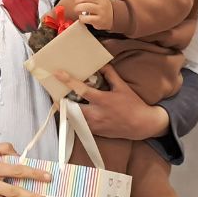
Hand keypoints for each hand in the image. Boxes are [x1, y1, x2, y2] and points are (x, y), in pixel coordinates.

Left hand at [53, 66, 169, 140]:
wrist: (141, 125)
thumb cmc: (133, 105)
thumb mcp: (122, 87)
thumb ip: (110, 74)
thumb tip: (101, 64)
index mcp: (102, 100)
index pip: (81, 90)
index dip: (68, 81)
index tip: (57, 73)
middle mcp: (96, 114)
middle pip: (70, 108)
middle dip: (60, 101)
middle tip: (56, 93)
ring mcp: (94, 125)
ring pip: (73, 118)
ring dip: (68, 110)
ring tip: (64, 101)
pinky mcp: (95, 132)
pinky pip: (80, 125)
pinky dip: (76, 118)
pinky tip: (76, 111)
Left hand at [70, 0, 112, 29]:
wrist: (111, 17)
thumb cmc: (100, 6)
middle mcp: (102, 1)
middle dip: (77, 0)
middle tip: (76, 4)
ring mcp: (102, 11)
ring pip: (85, 6)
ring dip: (77, 8)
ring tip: (77, 10)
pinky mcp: (99, 20)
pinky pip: (87, 18)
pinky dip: (81, 18)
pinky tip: (82, 18)